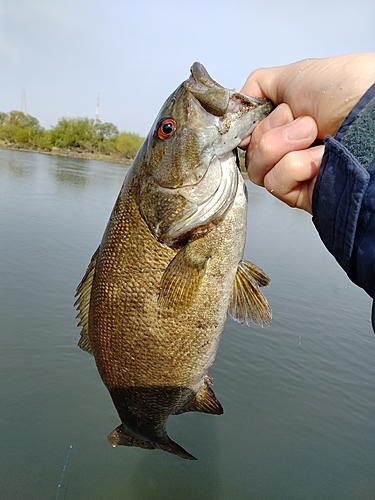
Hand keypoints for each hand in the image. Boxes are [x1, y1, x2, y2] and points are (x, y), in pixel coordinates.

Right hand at [239, 53, 374, 212]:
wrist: (372, 117)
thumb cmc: (351, 91)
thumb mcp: (296, 74)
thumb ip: (259, 85)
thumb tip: (238, 103)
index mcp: (284, 123)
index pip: (246, 134)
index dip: (248, 125)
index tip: (257, 116)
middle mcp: (288, 148)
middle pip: (249, 152)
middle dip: (273, 131)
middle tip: (305, 122)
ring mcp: (294, 172)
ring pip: (257, 169)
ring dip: (285, 146)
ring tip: (314, 137)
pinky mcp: (300, 193)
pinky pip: (275, 182)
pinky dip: (296, 166)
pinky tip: (319, 158)